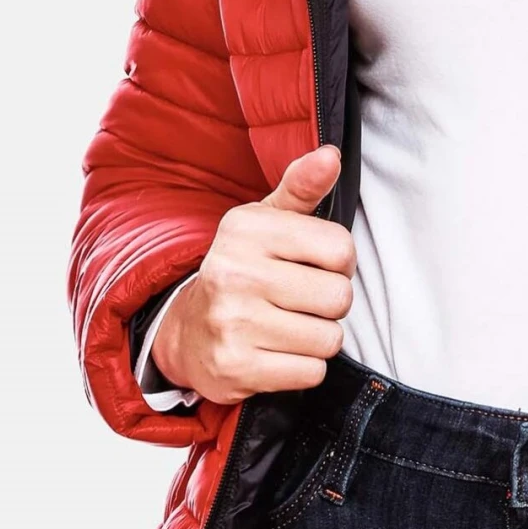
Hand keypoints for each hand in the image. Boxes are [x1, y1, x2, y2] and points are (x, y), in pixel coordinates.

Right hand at [151, 146, 355, 404]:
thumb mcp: (265, 221)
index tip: (314, 266)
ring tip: (289, 327)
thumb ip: (302, 187)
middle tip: (302, 302)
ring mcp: (231, 323)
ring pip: (328, 339)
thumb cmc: (242, 270)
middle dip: (330, 304)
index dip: (339, 263)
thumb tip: (331, 156)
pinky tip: (278, 353)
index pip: (341, 249)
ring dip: (319, 338)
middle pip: (339, 298)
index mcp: (246, 230)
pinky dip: (304, 368)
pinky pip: (310, 373)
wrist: (186, 331)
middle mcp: (233, 273)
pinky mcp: (235, 369)